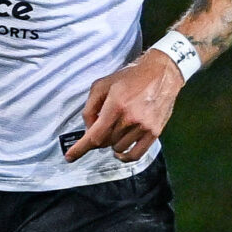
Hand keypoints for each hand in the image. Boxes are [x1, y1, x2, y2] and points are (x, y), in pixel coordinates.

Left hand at [64, 51, 184, 162]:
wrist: (161, 73)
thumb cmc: (130, 78)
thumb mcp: (102, 85)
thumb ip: (90, 107)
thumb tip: (88, 128)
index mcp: (116, 105)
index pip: (95, 135)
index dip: (81, 148)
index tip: (69, 157)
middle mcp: (130, 118)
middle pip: (105, 141)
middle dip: (99, 136)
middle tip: (103, 125)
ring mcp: (144, 127)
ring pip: (118, 147)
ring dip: (112, 142)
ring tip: (117, 128)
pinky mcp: (154, 132)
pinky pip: (136, 154)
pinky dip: (125, 156)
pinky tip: (120, 152)